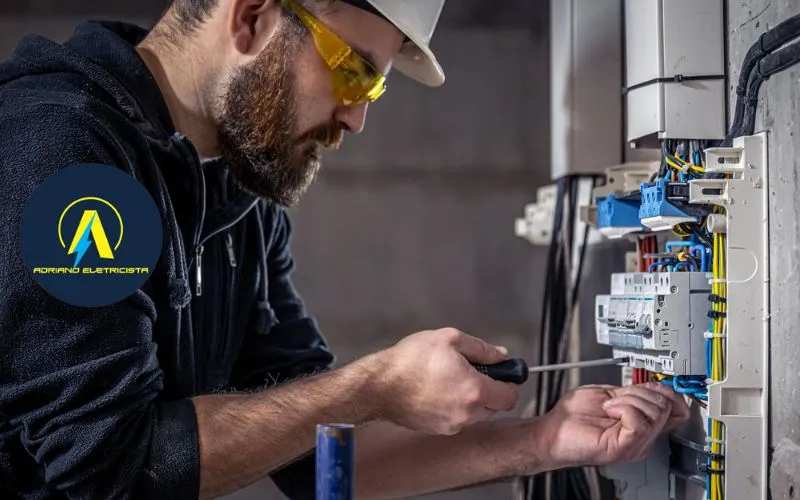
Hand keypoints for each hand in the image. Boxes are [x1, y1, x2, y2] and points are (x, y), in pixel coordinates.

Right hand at [371, 328, 518, 434]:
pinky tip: (435, 390)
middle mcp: (467, 414)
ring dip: (471, 399)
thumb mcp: (449, 339)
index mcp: (475, 391)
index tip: (501, 371)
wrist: (379, 386)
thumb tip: (500, 355)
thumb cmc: (411, 360)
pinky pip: (456, 419)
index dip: (509, 382)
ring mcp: (451, 425)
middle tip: (471, 370)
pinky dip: (453, 407)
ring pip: (475, 414)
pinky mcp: (437, 429)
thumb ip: (481, 348)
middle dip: (489, 389)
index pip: (510, 396)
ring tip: (448, 378)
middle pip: (494, 406)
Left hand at [538, 382, 689, 466]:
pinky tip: (609, 410)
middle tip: (617, 397)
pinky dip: (623, 408)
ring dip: (628, 399)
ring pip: (654, 413)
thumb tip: (655, 387)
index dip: (669, 392)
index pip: (675, 410)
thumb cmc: (573, 416)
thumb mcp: (610, 395)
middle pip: (665, 407)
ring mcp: (634, 444)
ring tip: (609, 406)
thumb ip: (633, 392)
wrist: (553, 430)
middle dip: (640, 392)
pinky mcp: (623, 448)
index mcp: (641, 424)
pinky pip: (639, 423)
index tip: (654, 385)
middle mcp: (642, 437)